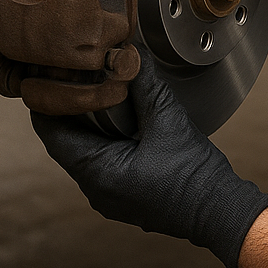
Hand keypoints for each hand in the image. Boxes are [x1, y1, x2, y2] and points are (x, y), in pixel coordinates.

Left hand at [31, 49, 267, 267]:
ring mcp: (111, 196)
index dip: (47, 105)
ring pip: (87, 153)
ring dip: (89, 126)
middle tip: (74, 80)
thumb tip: (130, 56)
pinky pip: (104, 164)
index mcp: (98, 173)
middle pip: (68, 143)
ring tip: (96, 94)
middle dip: (70, 111)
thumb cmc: (194, 176)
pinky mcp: (126, 196)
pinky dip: (105, 140)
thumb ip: (144, 86)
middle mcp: (97, 189)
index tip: (46, 80)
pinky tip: (120, 120)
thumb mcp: (167, 121)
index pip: (54, 135)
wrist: (220, 210)